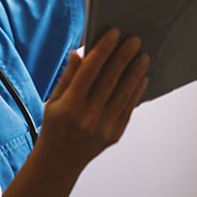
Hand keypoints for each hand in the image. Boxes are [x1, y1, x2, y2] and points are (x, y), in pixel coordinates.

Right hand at [38, 29, 149, 172]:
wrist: (59, 162)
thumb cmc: (55, 127)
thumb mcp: (53, 100)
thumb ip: (68, 76)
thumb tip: (79, 52)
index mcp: (69, 105)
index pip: (89, 71)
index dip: (103, 50)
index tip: (113, 33)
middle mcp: (87, 116)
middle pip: (110, 80)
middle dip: (123, 57)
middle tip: (134, 40)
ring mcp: (103, 127)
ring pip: (124, 94)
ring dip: (135, 72)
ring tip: (143, 56)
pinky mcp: (115, 134)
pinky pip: (129, 108)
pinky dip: (137, 91)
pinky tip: (141, 77)